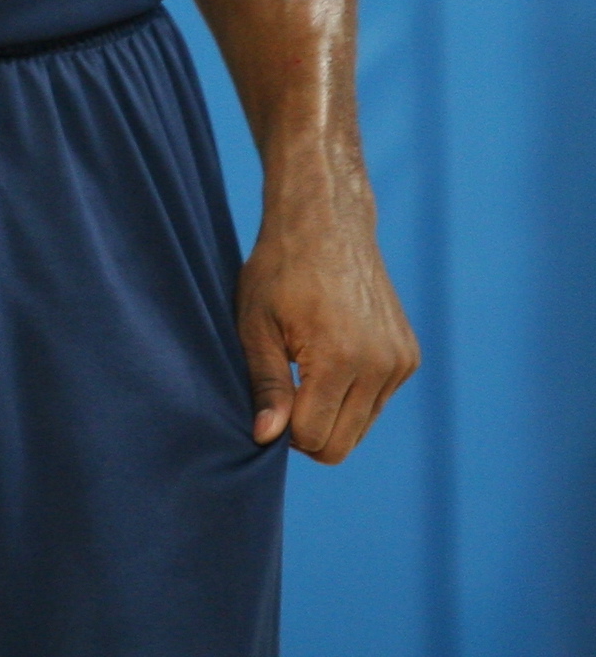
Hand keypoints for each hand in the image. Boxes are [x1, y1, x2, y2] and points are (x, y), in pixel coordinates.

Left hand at [238, 159, 419, 464]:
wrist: (325, 220)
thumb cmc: (280, 268)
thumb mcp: (256, 324)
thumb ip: (266, 385)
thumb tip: (265, 438)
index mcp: (340, 357)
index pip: (314, 438)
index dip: (285, 428)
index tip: (271, 394)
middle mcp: (380, 364)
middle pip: (342, 444)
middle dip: (309, 430)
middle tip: (285, 387)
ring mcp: (400, 361)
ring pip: (361, 427)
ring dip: (332, 413)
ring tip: (307, 366)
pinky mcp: (408, 356)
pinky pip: (377, 403)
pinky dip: (353, 394)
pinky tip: (332, 354)